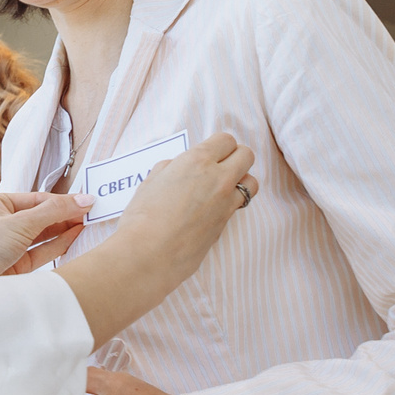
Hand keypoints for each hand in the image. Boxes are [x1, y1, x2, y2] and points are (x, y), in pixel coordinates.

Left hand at [0, 191, 93, 286]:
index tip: (87, 201)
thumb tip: (83, 199)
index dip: (62, 200)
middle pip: (41, 216)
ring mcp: (9, 245)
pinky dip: (58, 245)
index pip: (36, 198)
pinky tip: (75, 237)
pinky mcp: (15, 266)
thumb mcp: (18, 224)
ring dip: (65, 229)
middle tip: (93, 212)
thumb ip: (53, 212)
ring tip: (89, 223)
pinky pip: (41, 251)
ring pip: (43, 234)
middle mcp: (2, 223)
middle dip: (66, 214)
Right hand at [53, 136, 255, 343]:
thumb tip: (176, 168)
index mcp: (197, 161)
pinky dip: (230, 204)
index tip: (210, 152)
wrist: (148, 254)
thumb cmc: (142, 217)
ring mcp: (226, 203)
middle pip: (247, 155)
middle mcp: (218, 179)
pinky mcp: (226, 225)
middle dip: (236, 157)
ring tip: (221, 188)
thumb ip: (169, 169)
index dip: (218, 145)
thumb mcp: (150, 182)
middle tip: (220, 166)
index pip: (226, 140)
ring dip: (241, 181)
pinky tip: (210, 210)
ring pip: (252, 182)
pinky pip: (237, 206)